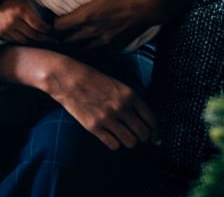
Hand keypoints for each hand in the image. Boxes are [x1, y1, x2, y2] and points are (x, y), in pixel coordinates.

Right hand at [0, 0, 54, 44]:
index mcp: (21, 10)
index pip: (39, 26)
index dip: (48, 30)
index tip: (54, 29)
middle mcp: (13, 21)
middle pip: (34, 35)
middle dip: (46, 39)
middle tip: (56, 40)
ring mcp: (5, 29)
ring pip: (25, 41)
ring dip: (36, 42)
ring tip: (45, 42)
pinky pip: (15, 41)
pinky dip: (24, 42)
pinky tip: (31, 41)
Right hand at [43, 59, 157, 149]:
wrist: (69, 79)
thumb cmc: (94, 79)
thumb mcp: (118, 84)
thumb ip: (131, 100)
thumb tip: (143, 118)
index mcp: (130, 94)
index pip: (151, 119)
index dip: (155, 130)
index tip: (154, 135)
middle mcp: (121, 107)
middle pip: (143, 133)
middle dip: (144, 137)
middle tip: (139, 136)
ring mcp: (108, 118)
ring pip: (130, 142)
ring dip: (130, 141)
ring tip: (126, 137)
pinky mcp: (94, 127)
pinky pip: (113, 145)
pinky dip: (116, 144)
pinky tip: (113, 138)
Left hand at [52, 0, 153, 50]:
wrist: (151, 4)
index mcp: (87, 16)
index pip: (59, 27)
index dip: (55, 22)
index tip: (57, 17)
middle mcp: (93, 31)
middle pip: (68, 41)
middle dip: (64, 35)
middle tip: (65, 26)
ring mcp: (105, 41)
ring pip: (82, 49)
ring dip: (78, 42)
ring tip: (79, 33)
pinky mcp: (116, 45)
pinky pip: (99, 51)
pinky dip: (94, 47)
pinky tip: (96, 38)